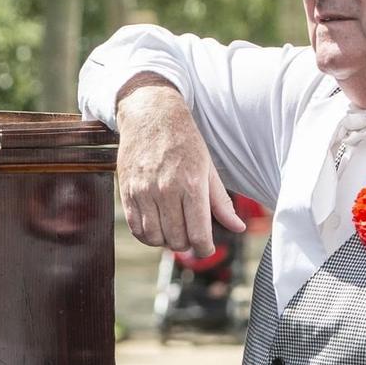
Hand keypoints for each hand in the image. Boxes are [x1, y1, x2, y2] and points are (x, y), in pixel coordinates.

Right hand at [113, 77, 245, 257]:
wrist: (151, 115)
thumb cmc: (184, 141)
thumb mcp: (208, 168)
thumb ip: (221, 202)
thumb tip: (238, 227)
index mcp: (191, 184)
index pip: (198, 234)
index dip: (205, 249)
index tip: (207, 247)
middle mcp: (166, 190)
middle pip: (176, 240)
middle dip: (187, 244)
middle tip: (191, 235)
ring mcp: (143, 192)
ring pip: (154, 238)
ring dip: (166, 241)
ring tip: (173, 230)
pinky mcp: (126, 192)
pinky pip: (136, 228)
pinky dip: (147, 235)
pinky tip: (156, 226)